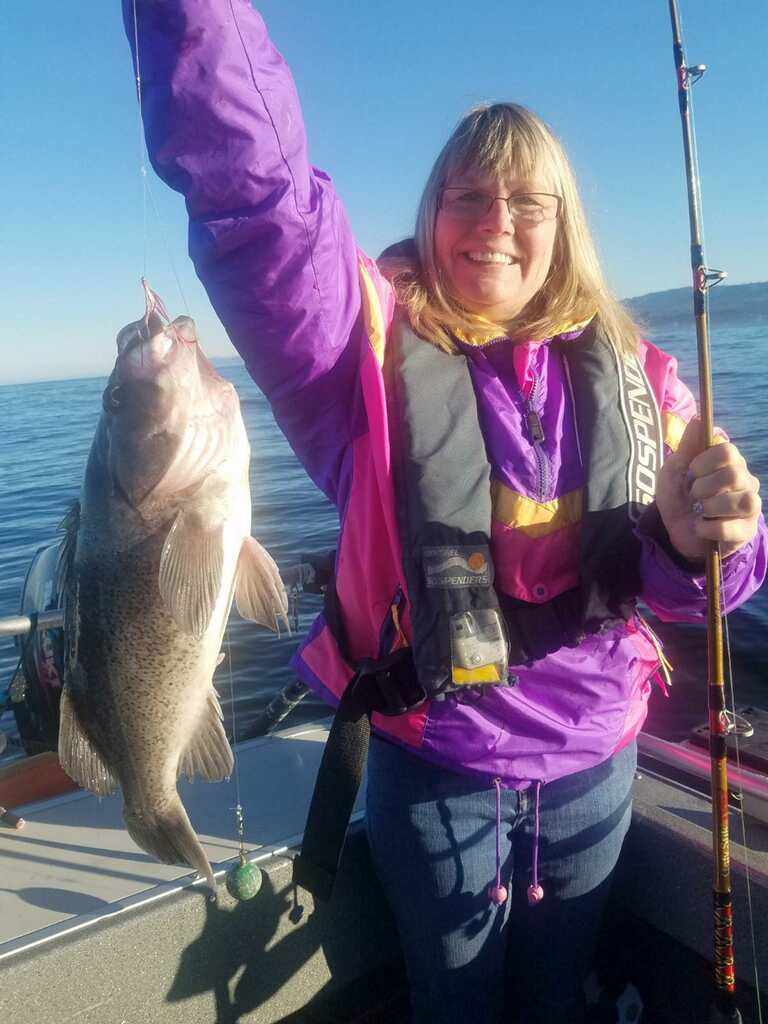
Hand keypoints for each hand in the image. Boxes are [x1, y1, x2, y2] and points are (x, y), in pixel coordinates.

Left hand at [655, 416, 761, 560]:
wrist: (672, 528)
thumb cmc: (678, 495)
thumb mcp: (675, 469)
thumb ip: (688, 445)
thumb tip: (700, 417)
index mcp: (731, 464)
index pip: (728, 451)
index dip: (704, 462)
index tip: (690, 472)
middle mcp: (746, 482)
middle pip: (734, 475)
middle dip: (703, 487)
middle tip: (693, 495)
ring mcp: (749, 508)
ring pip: (744, 501)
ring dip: (712, 507)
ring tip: (699, 511)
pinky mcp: (745, 532)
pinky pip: (735, 529)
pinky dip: (710, 528)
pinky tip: (699, 527)